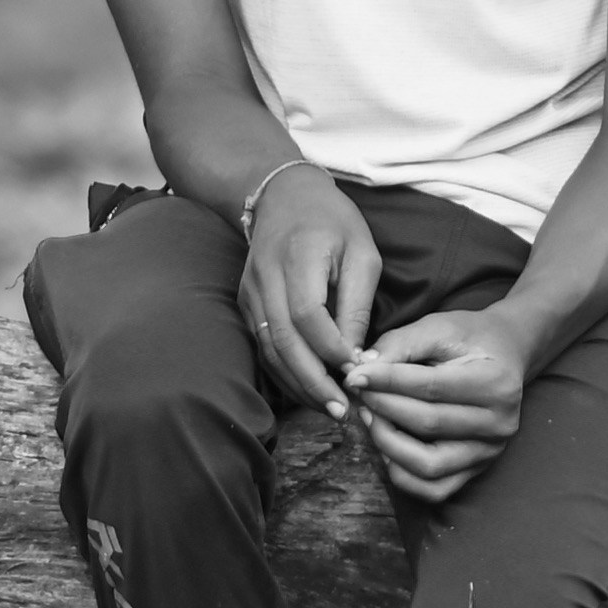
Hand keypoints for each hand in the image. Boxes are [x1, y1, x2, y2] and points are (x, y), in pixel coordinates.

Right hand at [235, 165, 378, 423]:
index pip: (307, 314)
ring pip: (268, 348)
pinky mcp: (244, 302)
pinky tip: (308, 391)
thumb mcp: (363, 253)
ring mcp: (249, 291)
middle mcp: (265, 276)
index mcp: (298, 256)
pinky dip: (284, 373)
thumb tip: (356, 357)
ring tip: (328, 409)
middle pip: (282, 339)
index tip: (357, 369)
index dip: (330, 348)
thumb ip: (357, 304)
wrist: (283, 196)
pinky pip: (261, 345)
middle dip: (313, 381)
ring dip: (297, 384)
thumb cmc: (333, 222)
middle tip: (342, 410)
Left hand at [341, 308, 534, 501]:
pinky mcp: (477, 470)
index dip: (386, 382)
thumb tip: (360, 369)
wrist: (504, 355)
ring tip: (369, 416)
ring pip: (429, 465)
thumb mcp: (438, 328)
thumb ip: (400, 344)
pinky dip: (402, 473)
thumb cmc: (468, 339)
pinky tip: (386, 445)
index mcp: (495, 384)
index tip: (354, 375)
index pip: (431, 388)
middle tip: (359, 392)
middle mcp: (499, 424)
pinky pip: (434, 489)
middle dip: (383, 408)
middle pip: (428, 425)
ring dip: (387, 443)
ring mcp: (490, 452)